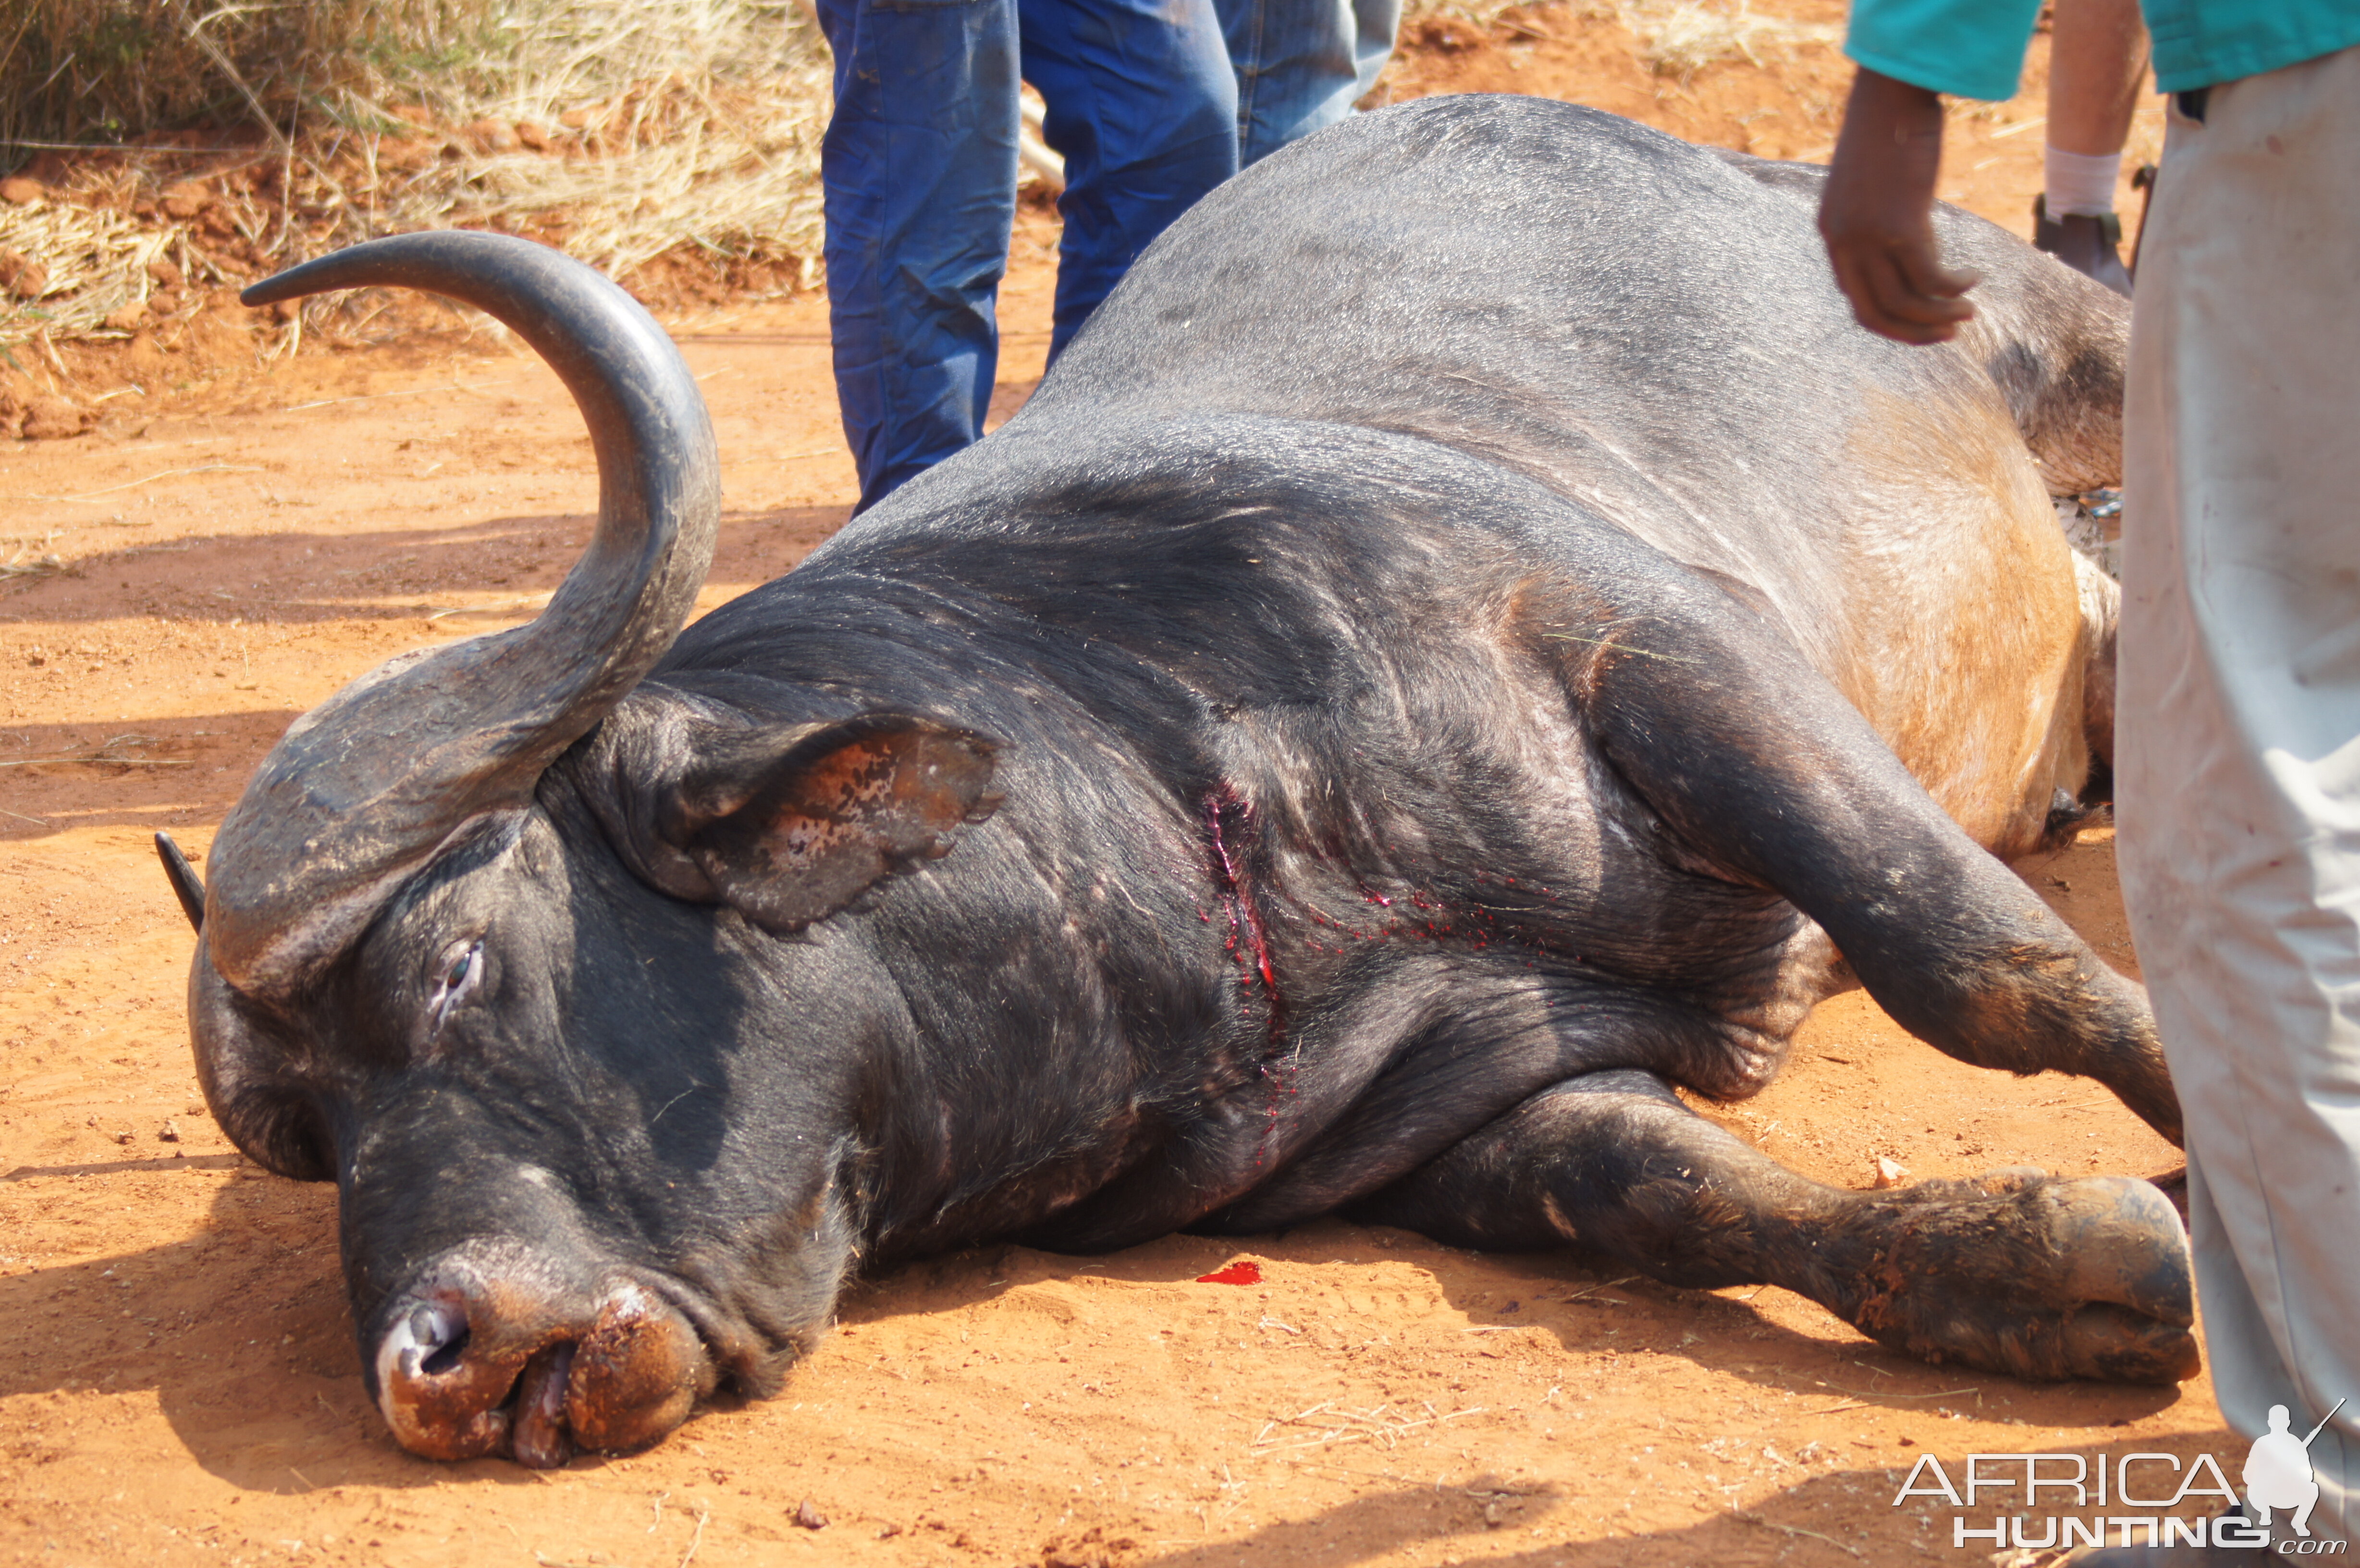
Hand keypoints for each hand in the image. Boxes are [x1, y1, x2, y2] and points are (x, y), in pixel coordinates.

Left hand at [1818, 68, 1979, 344]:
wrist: (1892, 95)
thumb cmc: (1887, 132)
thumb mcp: (1871, 186)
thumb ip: (1878, 220)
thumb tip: (1906, 246)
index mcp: (1832, 236)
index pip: (1856, 300)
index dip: (1891, 321)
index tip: (1923, 321)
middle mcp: (1844, 243)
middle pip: (1875, 313)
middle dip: (1913, 332)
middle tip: (1949, 333)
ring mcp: (1869, 237)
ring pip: (1905, 302)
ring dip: (1940, 315)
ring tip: (1969, 312)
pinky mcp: (1900, 226)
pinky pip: (1930, 277)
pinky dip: (1953, 287)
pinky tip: (1972, 278)